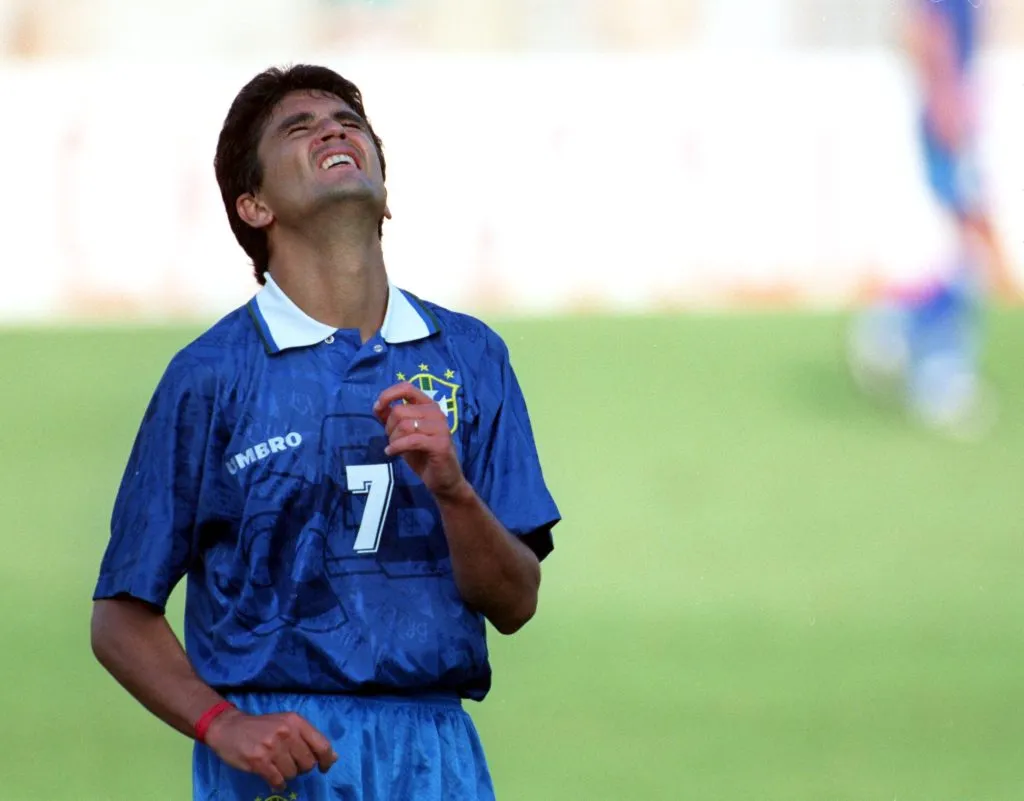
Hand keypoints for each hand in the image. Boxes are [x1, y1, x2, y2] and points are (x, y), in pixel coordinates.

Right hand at [204, 708, 337, 791]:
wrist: (229, 727)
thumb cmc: (262, 727)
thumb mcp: (287, 724)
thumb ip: (309, 739)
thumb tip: (333, 757)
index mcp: (296, 721)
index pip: (322, 745)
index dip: (326, 760)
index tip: (323, 768)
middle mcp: (287, 732)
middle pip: (308, 763)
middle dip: (301, 768)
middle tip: (290, 763)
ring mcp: (272, 747)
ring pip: (292, 774)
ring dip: (287, 775)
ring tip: (277, 767)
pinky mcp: (258, 761)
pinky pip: (277, 781)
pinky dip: (277, 784)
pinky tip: (273, 779)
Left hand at [373, 382, 469, 499]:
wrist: (443, 479)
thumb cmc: (422, 454)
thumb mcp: (403, 433)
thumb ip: (392, 418)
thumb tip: (377, 406)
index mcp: (428, 405)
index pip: (407, 388)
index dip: (388, 395)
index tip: (377, 408)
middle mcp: (436, 412)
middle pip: (400, 411)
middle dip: (389, 427)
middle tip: (392, 440)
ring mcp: (440, 427)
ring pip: (404, 425)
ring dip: (393, 439)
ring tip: (395, 448)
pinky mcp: (440, 443)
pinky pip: (411, 440)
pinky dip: (397, 447)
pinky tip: (391, 453)